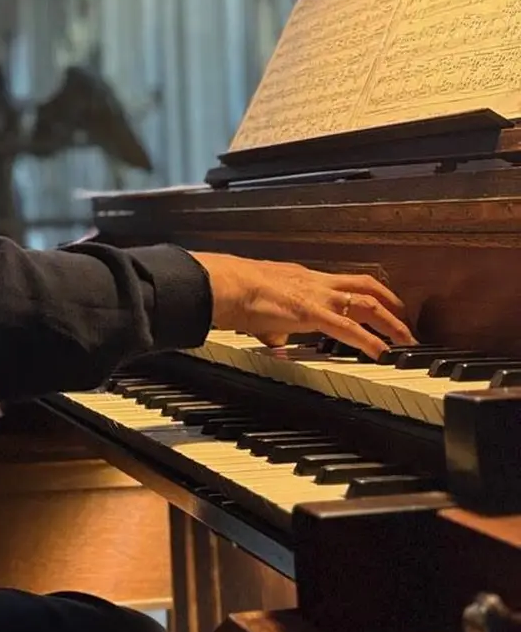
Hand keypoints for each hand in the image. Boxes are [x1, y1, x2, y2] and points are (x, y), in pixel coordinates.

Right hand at [187, 252, 413, 359]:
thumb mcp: (261, 309)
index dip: (367, 294)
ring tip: (406, 340)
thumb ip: (274, 325)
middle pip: (366, 286)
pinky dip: (369, 340)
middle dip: (391, 303)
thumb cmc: (234, 294)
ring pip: (367, 303)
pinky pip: (348, 327)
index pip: (344, 283)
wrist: (224, 285)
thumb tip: (276, 340)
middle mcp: (316, 282)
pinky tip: (382, 352)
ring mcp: (316, 295)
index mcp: (304, 279)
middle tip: (406, 323)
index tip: (381, 308)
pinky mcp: (311, 312)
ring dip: (391, 322)